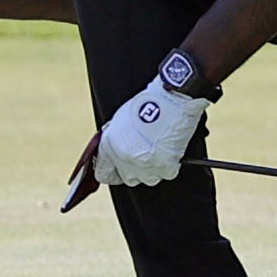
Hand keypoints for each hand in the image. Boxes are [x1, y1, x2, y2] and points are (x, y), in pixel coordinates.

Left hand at [93, 77, 207, 186]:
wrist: (173, 98)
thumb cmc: (149, 102)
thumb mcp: (122, 118)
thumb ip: (115, 139)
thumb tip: (115, 150)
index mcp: (111, 145)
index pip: (104, 173)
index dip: (112, 171)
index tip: (117, 170)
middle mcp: (125, 158)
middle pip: (128, 178)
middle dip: (135, 169)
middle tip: (144, 154)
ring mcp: (146, 165)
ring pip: (147, 178)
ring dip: (152, 168)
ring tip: (159, 150)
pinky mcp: (166, 167)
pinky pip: (166, 173)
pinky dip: (169, 164)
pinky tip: (170, 149)